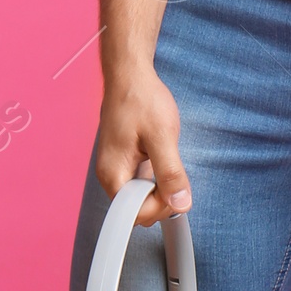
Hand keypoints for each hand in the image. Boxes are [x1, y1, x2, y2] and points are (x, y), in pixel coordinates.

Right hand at [96, 67, 190, 224]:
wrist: (129, 75)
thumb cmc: (141, 100)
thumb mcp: (162, 136)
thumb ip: (170, 173)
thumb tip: (181, 204)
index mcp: (113, 174)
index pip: (135, 215)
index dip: (160, 207)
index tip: (175, 187)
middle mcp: (109, 176)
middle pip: (137, 210)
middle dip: (161, 199)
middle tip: (175, 172)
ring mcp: (115, 168)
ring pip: (140, 197)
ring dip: (159, 187)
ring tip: (167, 158)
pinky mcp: (122, 161)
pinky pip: (140, 183)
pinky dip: (154, 177)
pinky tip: (160, 157)